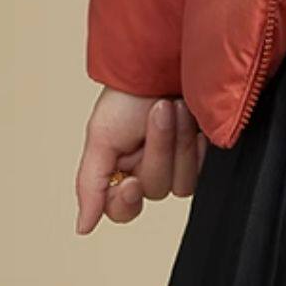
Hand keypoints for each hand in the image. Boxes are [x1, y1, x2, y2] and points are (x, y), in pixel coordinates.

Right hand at [73, 85, 206, 234]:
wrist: (165, 58)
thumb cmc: (129, 93)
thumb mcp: (100, 135)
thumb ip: (90, 184)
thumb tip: (83, 228)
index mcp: (122, 171)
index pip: (123, 209)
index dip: (126, 202)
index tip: (130, 181)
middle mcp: (150, 171)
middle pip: (155, 189)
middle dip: (158, 148)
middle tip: (160, 109)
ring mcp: (178, 163)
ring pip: (180, 184)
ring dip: (178, 142)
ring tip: (177, 106)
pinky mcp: (203, 154)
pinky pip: (203, 171)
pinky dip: (197, 147)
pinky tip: (195, 124)